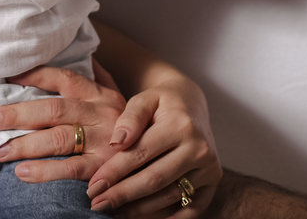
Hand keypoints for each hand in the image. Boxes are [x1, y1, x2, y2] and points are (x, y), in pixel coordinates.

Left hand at [0, 66, 126, 192]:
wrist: (166, 153)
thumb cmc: (129, 126)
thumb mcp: (116, 97)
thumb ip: (98, 77)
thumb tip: (81, 56)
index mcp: (100, 94)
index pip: (64, 78)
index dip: (34, 74)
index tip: (6, 75)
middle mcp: (102, 114)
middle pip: (54, 109)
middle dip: (18, 113)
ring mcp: (104, 141)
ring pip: (59, 138)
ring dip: (25, 145)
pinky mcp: (105, 169)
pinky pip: (71, 169)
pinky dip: (45, 171)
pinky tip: (22, 173)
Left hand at [90, 83, 220, 216]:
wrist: (192, 103)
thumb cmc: (161, 102)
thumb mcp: (144, 100)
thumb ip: (130, 118)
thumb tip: (116, 143)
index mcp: (180, 125)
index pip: (141, 153)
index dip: (114, 171)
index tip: (93, 186)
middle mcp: (199, 148)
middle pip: (155, 179)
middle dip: (123, 194)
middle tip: (98, 204)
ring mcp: (209, 167)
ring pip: (170, 196)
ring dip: (140, 209)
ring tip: (114, 212)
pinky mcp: (214, 181)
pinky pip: (192, 208)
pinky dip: (169, 218)